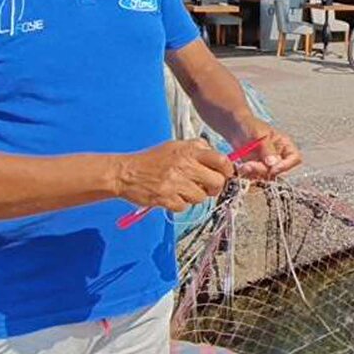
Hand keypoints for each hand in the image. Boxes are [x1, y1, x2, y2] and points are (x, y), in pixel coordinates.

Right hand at [115, 140, 233, 212]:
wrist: (126, 173)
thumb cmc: (152, 160)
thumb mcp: (176, 146)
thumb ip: (198, 150)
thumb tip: (221, 160)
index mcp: (189, 151)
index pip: (221, 160)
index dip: (228, 170)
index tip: (226, 174)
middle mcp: (184, 165)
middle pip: (216, 182)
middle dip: (214, 187)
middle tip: (206, 187)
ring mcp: (175, 183)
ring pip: (201, 197)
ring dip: (194, 197)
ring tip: (181, 190)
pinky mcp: (166, 198)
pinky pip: (184, 207)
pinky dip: (180, 204)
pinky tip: (171, 196)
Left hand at [230, 120, 301, 179]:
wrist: (234, 126)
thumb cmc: (250, 125)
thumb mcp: (259, 135)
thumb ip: (267, 149)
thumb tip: (273, 164)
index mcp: (284, 145)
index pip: (295, 158)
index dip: (286, 165)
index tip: (272, 168)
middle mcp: (278, 156)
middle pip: (278, 170)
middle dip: (264, 170)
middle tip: (250, 165)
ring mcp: (267, 163)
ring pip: (266, 176)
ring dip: (254, 173)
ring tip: (244, 166)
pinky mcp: (256, 168)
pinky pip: (256, 176)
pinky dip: (248, 174)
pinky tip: (242, 167)